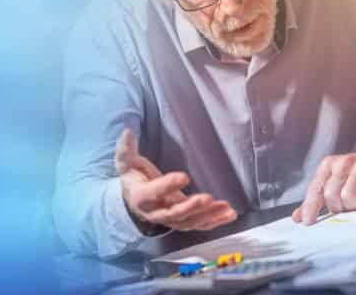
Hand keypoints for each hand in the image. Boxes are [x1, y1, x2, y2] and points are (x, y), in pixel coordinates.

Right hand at [115, 128, 236, 231]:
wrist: (133, 200)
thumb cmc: (133, 177)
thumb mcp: (126, 162)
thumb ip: (126, 148)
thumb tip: (128, 131)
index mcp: (141, 197)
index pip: (154, 193)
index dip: (169, 185)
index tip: (185, 176)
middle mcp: (156, 213)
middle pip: (174, 214)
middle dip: (192, 207)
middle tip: (208, 198)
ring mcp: (170, 220)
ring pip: (190, 222)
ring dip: (209, 216)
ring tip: (226, 208)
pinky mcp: (183, 221)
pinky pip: (199, 225)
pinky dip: (215, 222)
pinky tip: (229, 215)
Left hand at [292, 151, 355, 224]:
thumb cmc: (352, 177)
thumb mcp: (332, 183)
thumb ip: (316, 200)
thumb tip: (298, 218)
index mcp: (327, 166)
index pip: (315, 189)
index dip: (310, 207)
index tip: (308, 222)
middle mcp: (342, 163)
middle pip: (331, 195)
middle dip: (337, 207)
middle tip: (345, 207)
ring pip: (349, 197)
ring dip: (353, 206)